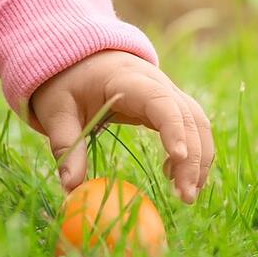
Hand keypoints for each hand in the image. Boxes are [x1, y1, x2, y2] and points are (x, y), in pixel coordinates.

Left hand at [31, 50, 213, 203]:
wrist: (83, 59)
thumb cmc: (68, 84)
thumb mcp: (57, 111)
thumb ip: (66, 145)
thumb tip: (70, 187)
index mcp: (127, 80)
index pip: (161, 101)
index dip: (173, 128)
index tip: (177, 158)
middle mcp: (158, 83)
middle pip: (188, 117)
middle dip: (192, 157)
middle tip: (185, 197)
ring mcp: (168, 92)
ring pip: (198, 123)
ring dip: (200, 158)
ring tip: (188, 195)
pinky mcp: (171, 105)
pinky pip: (193, 126)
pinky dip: (195, 152)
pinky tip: (177, 177)